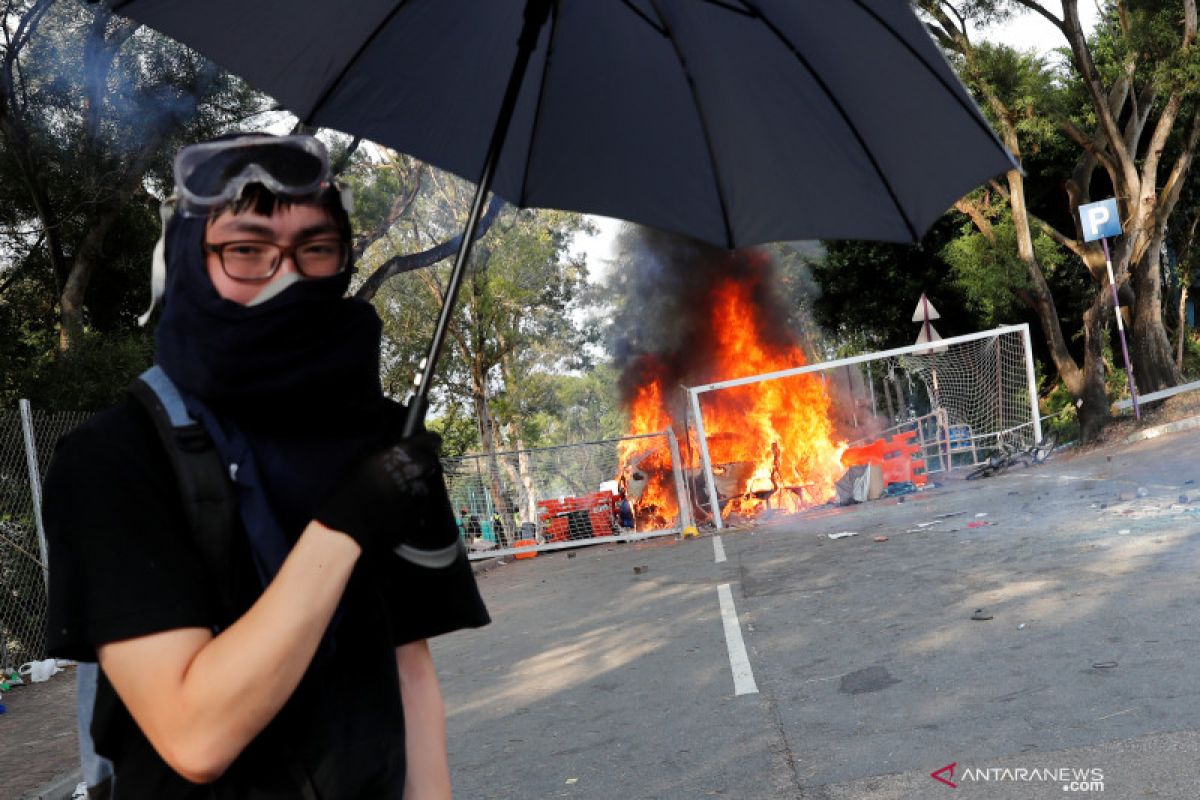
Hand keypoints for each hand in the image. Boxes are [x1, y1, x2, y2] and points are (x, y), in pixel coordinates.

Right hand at [316, 434, 460, 558]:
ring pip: (425, 485)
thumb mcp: (365, 458)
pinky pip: (420, 506)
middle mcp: (418, 471)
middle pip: (431, 463)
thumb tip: (392, 446)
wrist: (353, 520)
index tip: (426, 444)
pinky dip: (412, 506)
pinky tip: (396, 508)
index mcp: (407, 453)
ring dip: (416, 486)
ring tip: (396, 493)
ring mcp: (421, 493)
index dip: (429, 442)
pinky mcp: (419, 513)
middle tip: (407, 470)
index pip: (431, 440)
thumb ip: (385, 450)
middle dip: (423, 465)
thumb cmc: (354, 484)